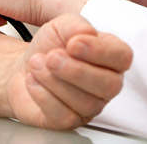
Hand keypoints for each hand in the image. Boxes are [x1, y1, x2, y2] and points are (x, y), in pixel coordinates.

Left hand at [7, 13, 132, 129]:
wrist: (25, 65)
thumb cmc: (49, 47)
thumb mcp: (61, 26)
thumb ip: (75, 25)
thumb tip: (87, 33)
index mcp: (110, 57)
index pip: (122, 57)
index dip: (99, 51)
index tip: (73, 43)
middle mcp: (105, 84)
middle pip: (109, 85)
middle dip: (76, 70)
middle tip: (52, 57)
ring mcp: (90, 105)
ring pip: (85, 102)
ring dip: (54, 81)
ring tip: (36, 64)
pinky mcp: (70, 121)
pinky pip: (63, 116)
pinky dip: (43, 95)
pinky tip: (34, 81)